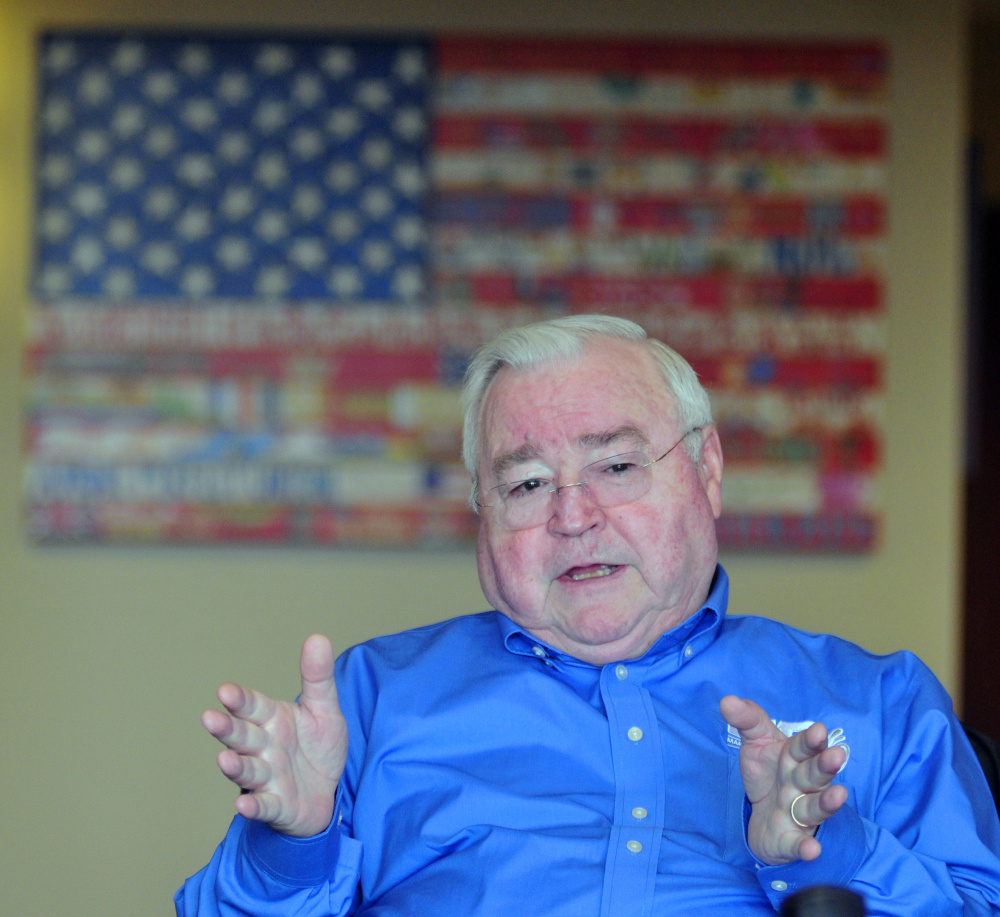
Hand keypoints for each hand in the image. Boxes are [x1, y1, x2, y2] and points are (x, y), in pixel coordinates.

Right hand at [202, 634, 347, 837]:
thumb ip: (317, 677)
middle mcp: (264, 747)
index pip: (253, 707)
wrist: (328, 791)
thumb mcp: (323, 709)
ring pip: (248, 770)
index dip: (240, 700)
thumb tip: (318, 637)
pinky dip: (254, 806)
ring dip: (236, 766)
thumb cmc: (316, 746)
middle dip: (227, 728)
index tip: (225, 690)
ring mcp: (267, 778)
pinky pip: (264, 805)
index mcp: (272, 719)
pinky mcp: (276, 805)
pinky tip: (242, 805)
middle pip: (243, 736)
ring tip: (224, 759)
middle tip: (210, 718)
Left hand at [720, 695, 848, 864]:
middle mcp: (801, 784)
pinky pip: (799, 844)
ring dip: (827, 803)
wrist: (762, 812)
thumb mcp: (756, 741)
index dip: (811, 740)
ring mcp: (798, 812)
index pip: (804, 747)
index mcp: (795, 758)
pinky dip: (805, 847)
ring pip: (814, 807)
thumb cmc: (767, 771)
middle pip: (814, 775)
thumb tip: (727, 700)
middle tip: (836, 755)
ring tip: (839, 795)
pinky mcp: (791, 839)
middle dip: (825, 766)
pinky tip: (813, 849)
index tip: (818, 730)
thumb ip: (746, 720)